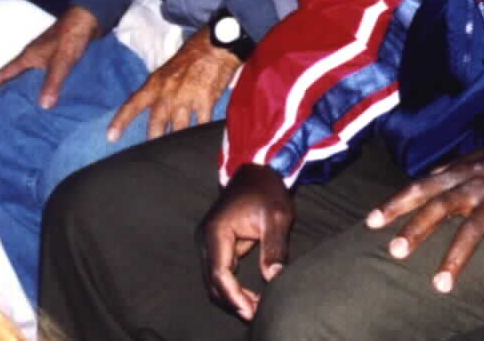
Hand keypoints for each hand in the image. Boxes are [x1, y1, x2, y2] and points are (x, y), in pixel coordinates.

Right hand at [0, 5, 99, 106]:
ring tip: (25, 107)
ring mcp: (46, 56)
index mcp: (27, 57)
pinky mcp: (60, 56)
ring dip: (27, 89)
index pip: (3, 74)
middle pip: (14, 76)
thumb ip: (52, 83)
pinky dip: (44, 84)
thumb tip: (43, 106)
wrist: (89, 18)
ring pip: (31, 76)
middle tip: (2, 109)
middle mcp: (34, 57)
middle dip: (6, 91)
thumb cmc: (72, 35)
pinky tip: (50, 94)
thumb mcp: (61, 61)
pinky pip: (46, 74)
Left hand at [106, 27, 240, 141]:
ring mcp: (186, 98)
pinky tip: (204, 140)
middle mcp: (168, 93)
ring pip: (179, 129)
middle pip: (156, 125)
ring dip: (179, 140)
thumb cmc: (195, 52)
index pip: (133, 104)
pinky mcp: (205, 101)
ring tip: (180, 152)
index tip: (111, 137)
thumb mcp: (170, 68)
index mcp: (156, 83)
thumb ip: (162, 88)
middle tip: (154, 154)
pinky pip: (202, 124)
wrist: (218, 43)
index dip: (121, 122)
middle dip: (155, 141)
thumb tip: (160, 107)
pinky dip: (203, 133)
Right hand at [197, 163, 291, 321]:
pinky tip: (252, 296)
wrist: (259, 170)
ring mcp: (209, 241)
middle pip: (213, 282)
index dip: (234, 296)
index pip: (220, 274)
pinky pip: (221, 272)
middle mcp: (206, 238)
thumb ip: (274, 247)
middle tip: (257, 314)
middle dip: (233, 301)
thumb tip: (274, 278)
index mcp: (216, 231)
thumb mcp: (277, 216)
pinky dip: (233, 286)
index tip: (252, 310)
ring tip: (256, 308)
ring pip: (214, 280)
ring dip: (232, 296)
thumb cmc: (268, 190)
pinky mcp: (217, 243)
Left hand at [365, 137, 483, 316]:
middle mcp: (475, 187)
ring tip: (439, 286)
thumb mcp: (480, 157)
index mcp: (462, 172)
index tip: (371, 221)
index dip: (396, 203)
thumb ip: (454, 170)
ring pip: (470, 233)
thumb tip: (429, 178)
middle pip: (440, 207)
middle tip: (395, 251)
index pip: (422, 186)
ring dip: (454, 260)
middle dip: (416, 229)